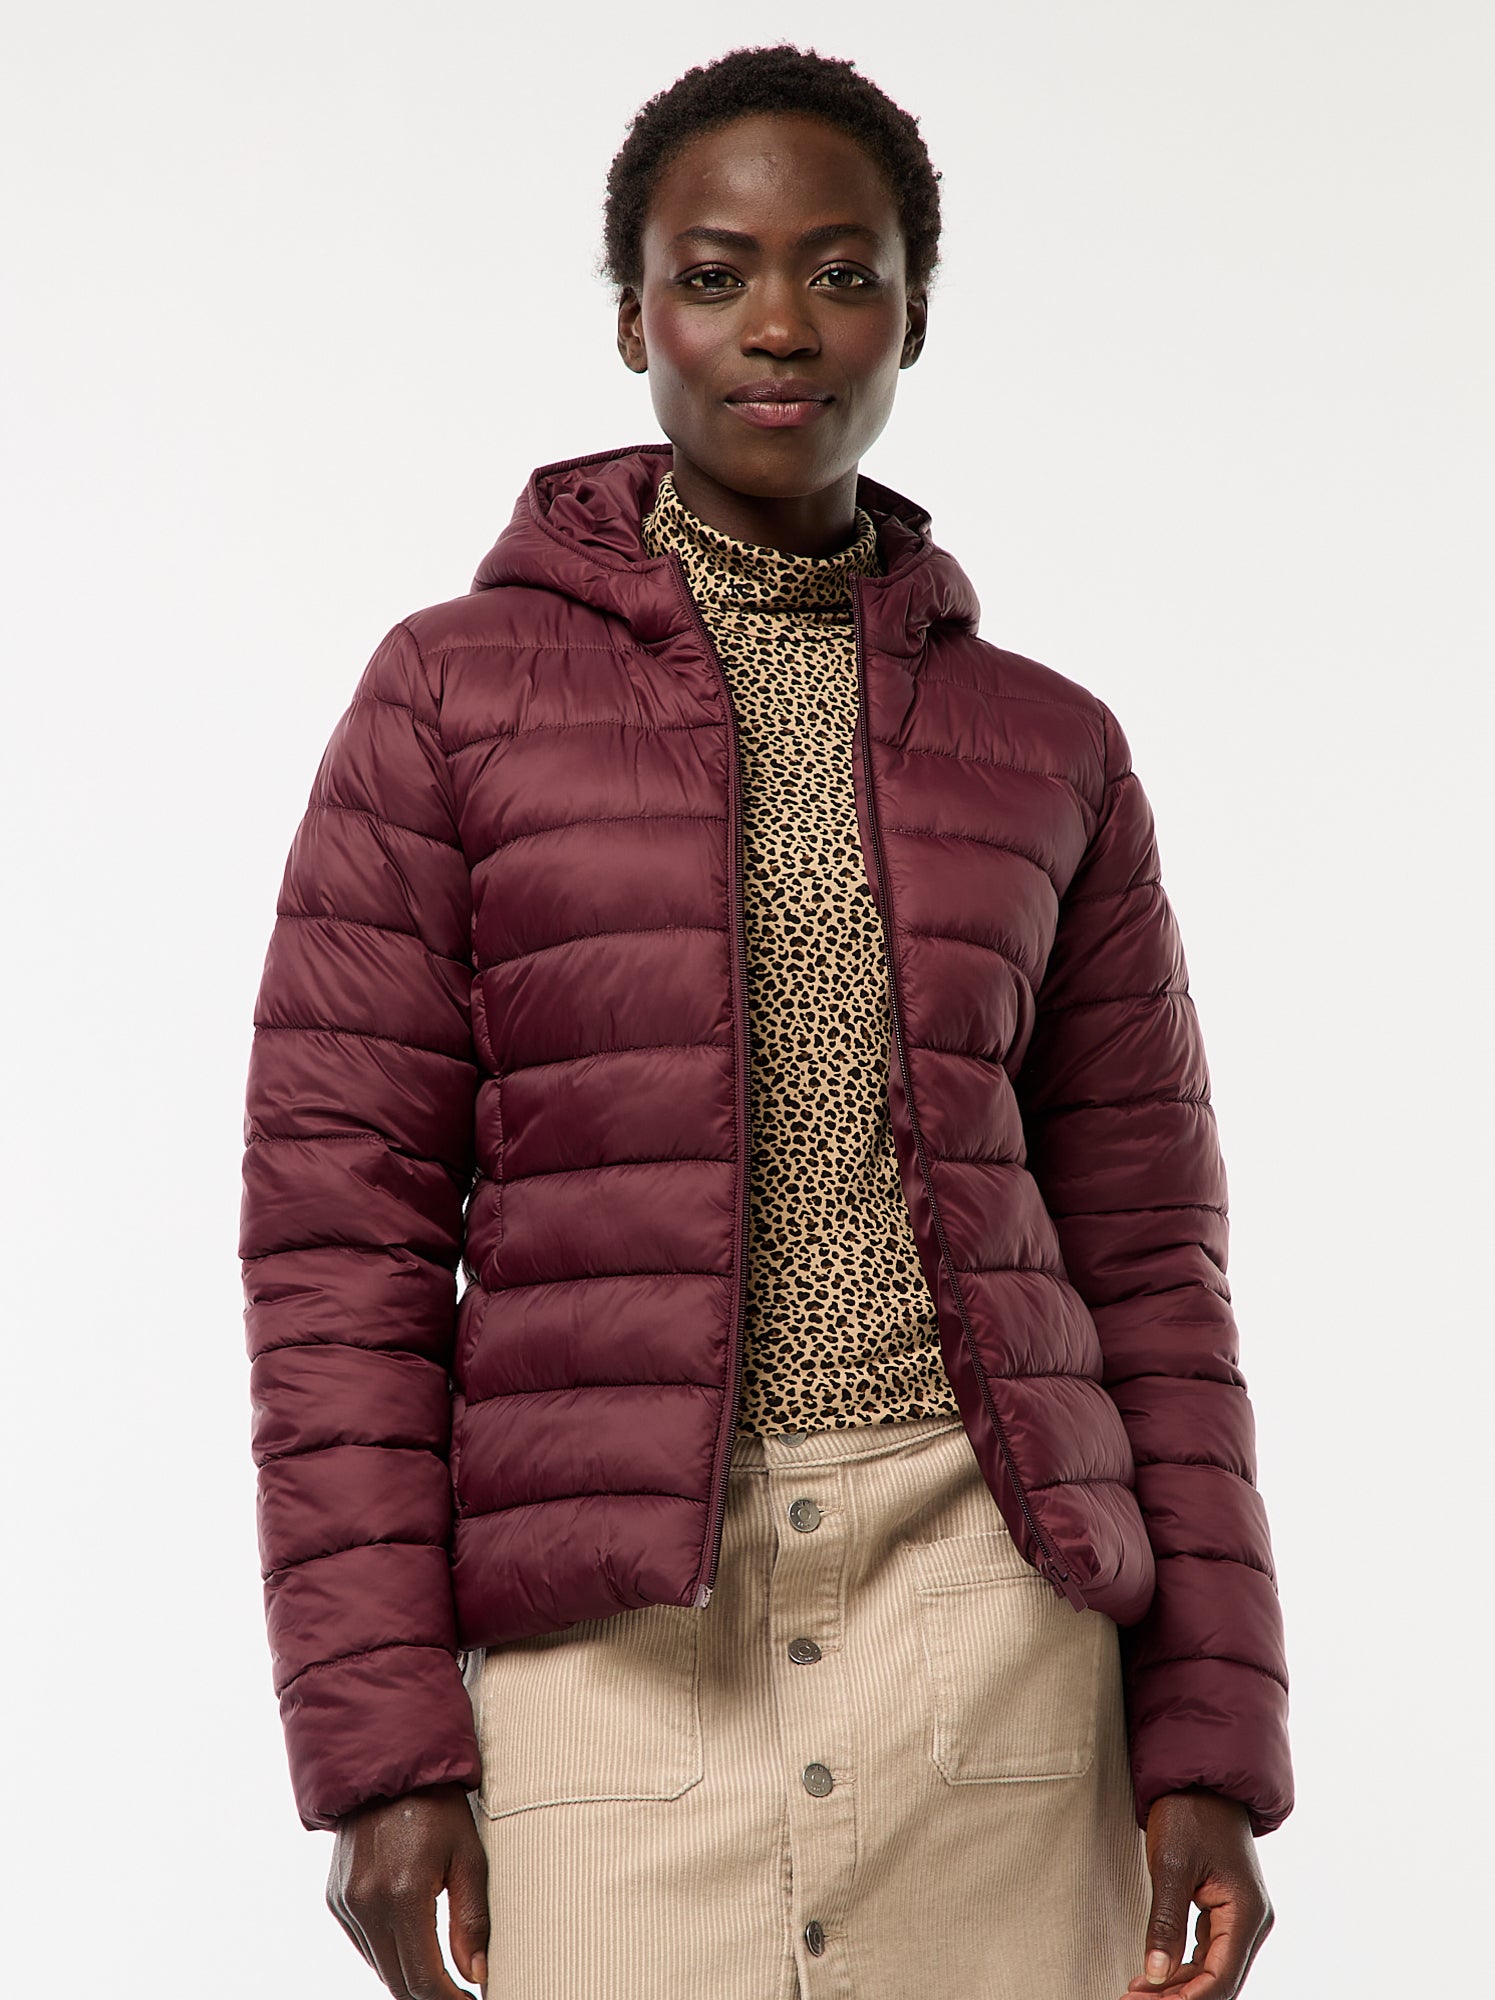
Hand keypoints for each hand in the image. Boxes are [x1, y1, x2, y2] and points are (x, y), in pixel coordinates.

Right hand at [327, 1782, 489, 1997]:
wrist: (389, 1766)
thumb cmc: (439, 1807)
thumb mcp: (469, 1857)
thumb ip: (473, 1920)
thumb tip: (477, 1975)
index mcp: (404, 1894)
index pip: (424, 1978)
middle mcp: (368, 1904)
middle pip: (398, 1982)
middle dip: (430, 1994)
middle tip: (459, 1992)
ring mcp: (346, 1902)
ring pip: (379, 1968)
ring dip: (409, 1976)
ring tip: (441, 1971)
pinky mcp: (336, 1898)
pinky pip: (365, 1945)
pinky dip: (388, 1954)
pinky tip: (411, 1942)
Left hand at [1124, 1789, 1273, 1998]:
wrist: (1201, 1777)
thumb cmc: (1189, 1812)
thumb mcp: (1171, 1865)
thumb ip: (1164, 1923)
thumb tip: (1154, 1975)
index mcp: (1246, 1912)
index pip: (1219, 1979)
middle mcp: (1252, 1921)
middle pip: (1219, 1981)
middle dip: (1177, 1998)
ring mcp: (1242, 1917)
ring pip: (1214, 1971)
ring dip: (1178, 1987)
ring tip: (1136, 1994)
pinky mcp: (1228, 1911)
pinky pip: (1209, 1953)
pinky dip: (1182, 1968)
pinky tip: (1152, 1976)